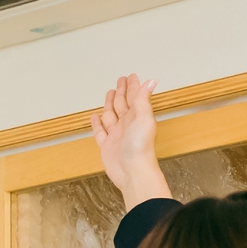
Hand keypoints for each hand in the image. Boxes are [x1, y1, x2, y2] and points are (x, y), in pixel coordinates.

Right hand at [91, 74, 171, 211]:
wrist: (132, 171)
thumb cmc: (141, 148)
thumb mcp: (144, 118)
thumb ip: (143, 99)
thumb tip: (150, 82)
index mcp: (137, 116)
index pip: (134, 96)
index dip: (132, 86)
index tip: (131, 76)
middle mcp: (127, 124)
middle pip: (122, 103)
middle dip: (121, 91)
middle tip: (120, 80)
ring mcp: (116, 135)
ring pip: (111, 115)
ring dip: (110, 104)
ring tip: (109, 94)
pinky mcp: (106, 146)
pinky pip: (100, 132)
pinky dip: (97, 124)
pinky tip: (95, 117)